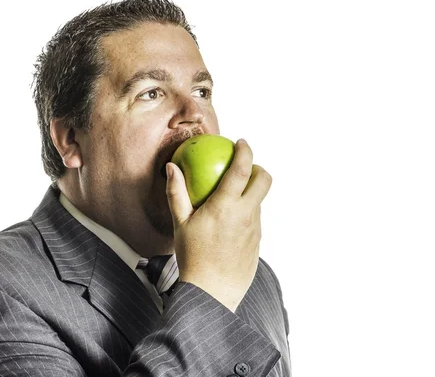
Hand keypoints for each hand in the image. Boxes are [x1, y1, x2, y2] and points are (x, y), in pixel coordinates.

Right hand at [165, 139, 271, 311]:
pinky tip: (231, 221)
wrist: (212, 292)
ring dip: (251, 192)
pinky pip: (256, 219)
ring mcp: (255, 229)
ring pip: (260, 200)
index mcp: (226, 206)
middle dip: (259, 168)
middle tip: (245, 167)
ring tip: (232, 196)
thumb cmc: (192, 256)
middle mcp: (246, 214)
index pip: (243, 169)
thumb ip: (176, 193)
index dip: (245, 151)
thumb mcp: (180, 224)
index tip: (241, 143)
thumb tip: (170, 169)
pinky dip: (247, 212)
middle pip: (264, 180)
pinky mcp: (258, 242)